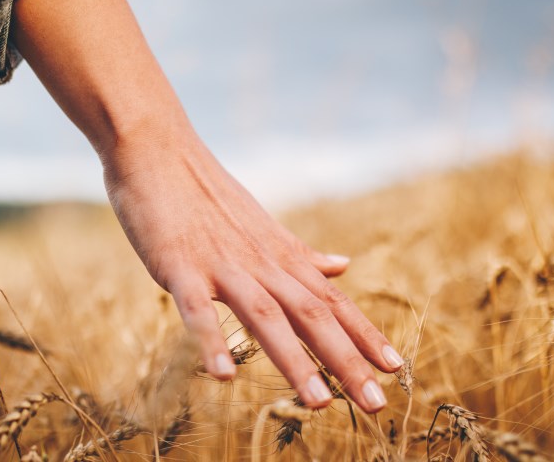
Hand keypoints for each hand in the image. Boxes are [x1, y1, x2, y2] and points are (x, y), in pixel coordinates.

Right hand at [9, 0, 402, 411]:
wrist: (158, 149)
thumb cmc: (206, 194)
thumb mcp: (262, 227)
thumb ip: (301, 255)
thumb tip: (344, 266)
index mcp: (280, 257)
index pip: (332, 301)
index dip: (365, 335)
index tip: (396, 370)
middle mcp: (261, 263)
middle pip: (311, 315)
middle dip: (346, 360)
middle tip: (376, 403)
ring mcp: (221, 265)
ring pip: (265, 316)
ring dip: (293, 360)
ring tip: (319, 403)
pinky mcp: (180, 267)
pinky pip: (196, 310)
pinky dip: (211, 341)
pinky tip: (223, 377)